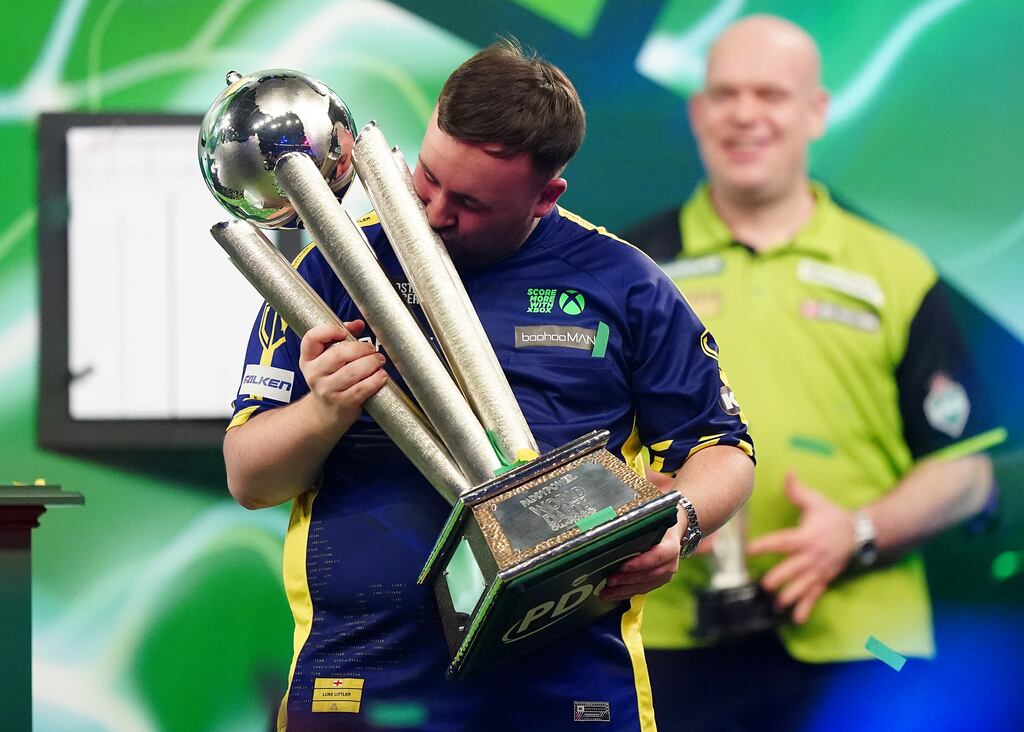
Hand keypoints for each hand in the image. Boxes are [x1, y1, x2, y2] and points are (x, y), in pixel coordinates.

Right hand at [299, 321, 387, 427]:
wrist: (325, 413)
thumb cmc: (330, 379)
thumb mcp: (328, 359)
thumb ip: (342, 338)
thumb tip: (358, 324)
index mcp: (309, 359)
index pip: (312, 338)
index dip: (329, 331)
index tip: (344, 332)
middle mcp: (315, 374)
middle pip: (339, 354)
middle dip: (361, 349)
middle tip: (372, 349)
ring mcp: (328, 390)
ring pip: (353, 372)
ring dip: (371, 363)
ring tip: (379, 361)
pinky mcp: (343, 403)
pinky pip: (362, 388)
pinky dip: (375, 380)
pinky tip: (381, 376)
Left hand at [599, 519, 681, 601]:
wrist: (673, 533)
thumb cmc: (659, 525)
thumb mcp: (654, 522)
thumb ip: (639, 529)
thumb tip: (615, 531)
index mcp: (671, 547)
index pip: (656, 557)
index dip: (640, 563)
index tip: (623, 566)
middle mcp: (670, 564)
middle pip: (648, 575)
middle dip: (627, 580)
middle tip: (609, 581)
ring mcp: (665, 575)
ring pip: (644, 586)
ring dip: (624, 591)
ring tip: (606, 593)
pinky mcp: (659, 582)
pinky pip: (643, 590)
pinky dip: (627, 593)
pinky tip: (614, 595)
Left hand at [746, 472, 855, 623]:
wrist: (859, 534)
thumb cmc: (832, 516)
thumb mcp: (816, 501)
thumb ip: (797, 490)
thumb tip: (787, 472)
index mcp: (806, 537)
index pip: (782, 542)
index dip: (765, 545)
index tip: (749, 550)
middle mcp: (812, 556)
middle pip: (793, 568)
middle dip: (779, 578)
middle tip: (764, 585)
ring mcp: (819, 570)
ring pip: (803, 586)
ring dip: (790, 596)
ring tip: (776, 605)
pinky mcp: (824, 579)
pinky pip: (815, 595)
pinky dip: (807, 608)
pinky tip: (797, 619)